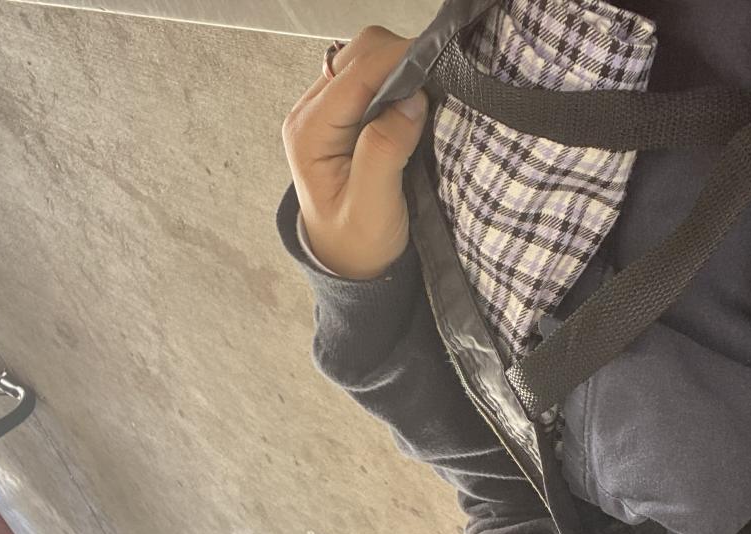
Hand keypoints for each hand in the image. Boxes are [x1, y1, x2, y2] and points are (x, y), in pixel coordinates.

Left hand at [281, 26, 429, 279]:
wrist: (348, 262)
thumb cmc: (357, 242)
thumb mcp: (372, 207)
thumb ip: (385, 151)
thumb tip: (411, 100)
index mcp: (310, 132)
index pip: (356, 74)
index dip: (399, 61)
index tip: (441, 66)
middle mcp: (312, 112)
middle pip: (359, 53)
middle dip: (401, 59)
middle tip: (439, 84)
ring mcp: (328, 109)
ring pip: (367, 58)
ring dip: (402, 67)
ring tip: (431, 93)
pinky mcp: (346, 113)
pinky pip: (374, 76)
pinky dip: (399, 78)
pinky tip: (417, 100)